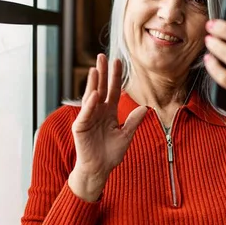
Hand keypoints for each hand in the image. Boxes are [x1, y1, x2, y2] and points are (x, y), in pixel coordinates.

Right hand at [68, 54, 146, 200]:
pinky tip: (94, 93)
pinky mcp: (80, 126)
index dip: (116, 77)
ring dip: (93, 83)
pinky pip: (86, 113)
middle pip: (100, 88)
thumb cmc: (110, 154)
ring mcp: (88, 118)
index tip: (118, 61)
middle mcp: (98, 111)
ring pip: (91, 96)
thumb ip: (133, 122)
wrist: (99, 169)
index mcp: (109, 112)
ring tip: (95, 68)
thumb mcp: (126, 136)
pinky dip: (90, 103)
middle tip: (102, 56)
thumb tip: (145, 108)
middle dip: (102, 72)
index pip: (113, 90)